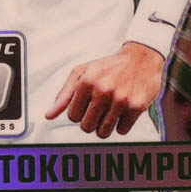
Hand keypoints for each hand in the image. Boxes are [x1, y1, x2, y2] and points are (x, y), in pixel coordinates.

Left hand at [45, 42, 164, 137]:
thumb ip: (64, 95)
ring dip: (105, 126)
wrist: (141, 58)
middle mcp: (103, 90)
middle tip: (99, 109)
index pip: (72, 116)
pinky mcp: (136, 107)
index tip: (86, 104)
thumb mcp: (82, 73)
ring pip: (103, 133)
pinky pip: (122, 131)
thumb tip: (49, 115)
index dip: (79, 113)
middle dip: (91, 121)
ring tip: (109, 110)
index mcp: (86, 81)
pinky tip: (123, 110)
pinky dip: (122, 124)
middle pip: (87, 127)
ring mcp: (120, 99)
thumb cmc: (108, 66)